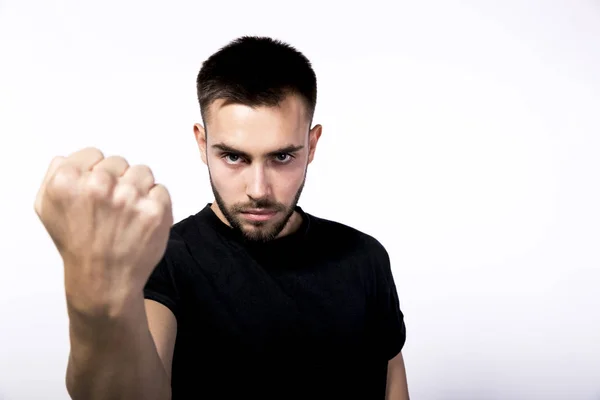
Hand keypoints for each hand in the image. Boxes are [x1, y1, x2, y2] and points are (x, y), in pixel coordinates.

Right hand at [34, 147, 172, 316]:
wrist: (103, 281)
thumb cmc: (77, 245)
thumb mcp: (47, 208)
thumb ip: (54, 175)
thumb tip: (68, 158)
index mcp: (68, 180)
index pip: (94, 154)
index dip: (96, 173)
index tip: (96, 192)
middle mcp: (98, 185)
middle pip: (119, 162)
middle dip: (117, 181)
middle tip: (111, 208)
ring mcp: (129, 197)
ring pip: (143, 172)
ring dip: (138, 190)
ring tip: (127, 214)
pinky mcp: (155, 210)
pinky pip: (161, 190)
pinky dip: (155, 204)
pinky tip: (140, 222)